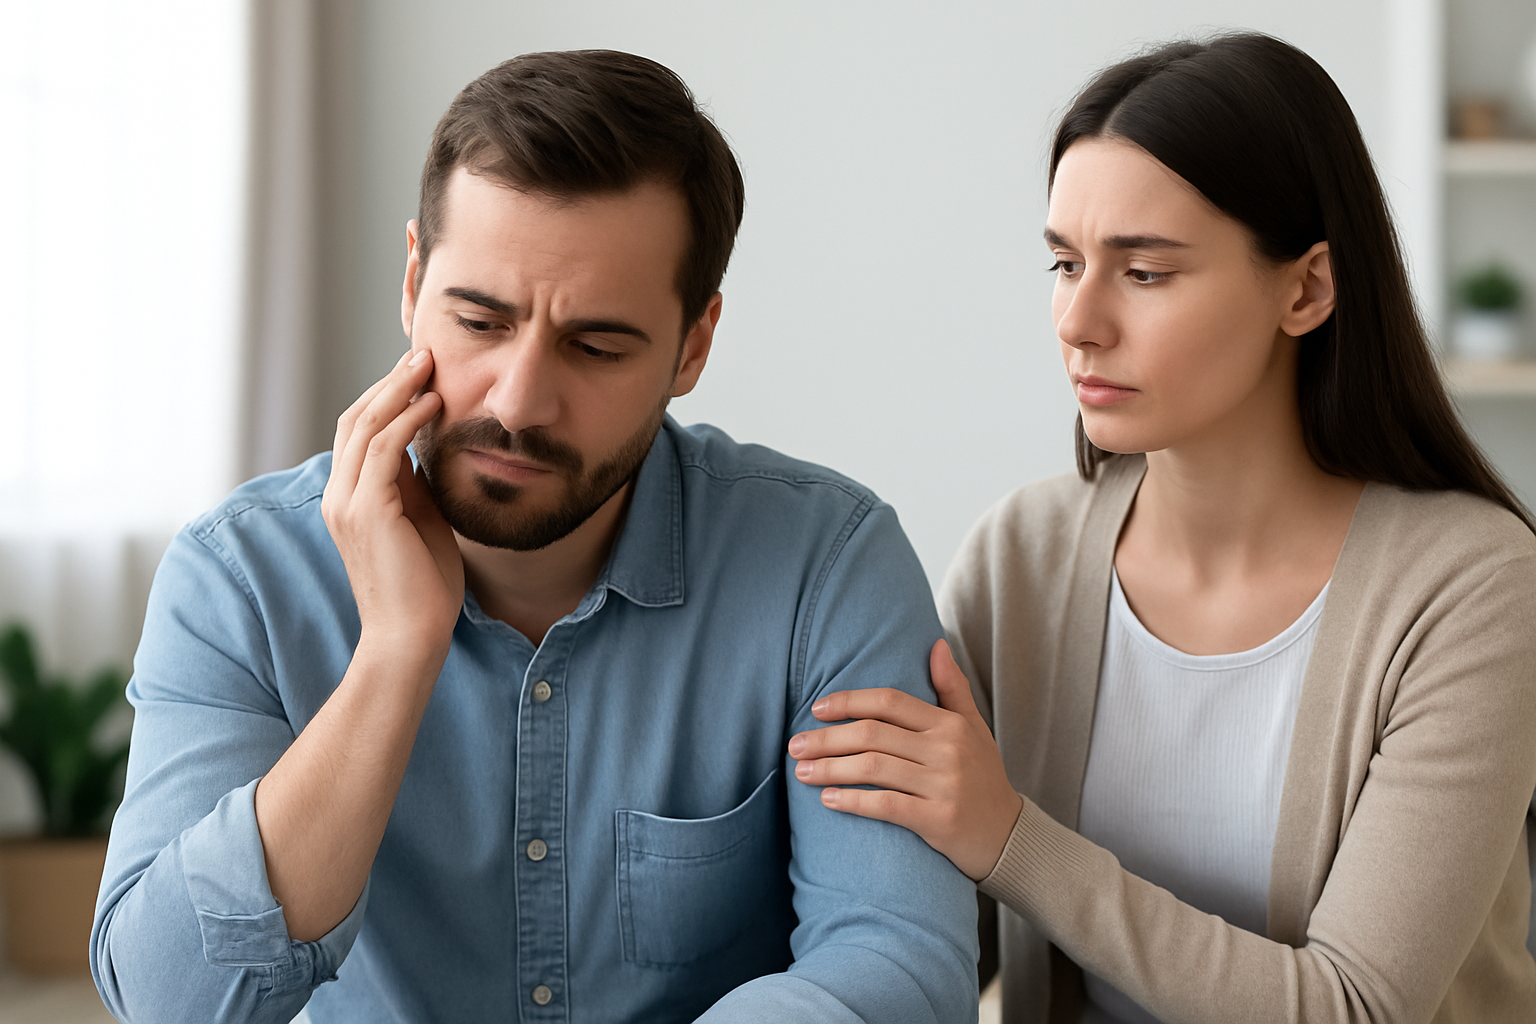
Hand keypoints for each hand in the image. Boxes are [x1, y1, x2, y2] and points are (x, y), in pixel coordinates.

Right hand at [321, 348, 462, 660]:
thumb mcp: (420, 520)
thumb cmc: (423, 586)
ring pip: (364, 428)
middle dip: (389, 384)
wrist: (411, 636)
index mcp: (347, 499)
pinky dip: (406, 421)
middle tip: (424, 355)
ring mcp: (346, 503)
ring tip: (429, 366)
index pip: (358, 433)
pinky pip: (381, 451)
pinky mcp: (365, 512)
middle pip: (355, 420)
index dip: (386, 398)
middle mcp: (338, 497)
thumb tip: (425, 447)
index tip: (420, 373)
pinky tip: (433, 404)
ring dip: (398, 391)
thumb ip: (414, 484)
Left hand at [787, 639, 1021, 880]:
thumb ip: (952, 688)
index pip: (890, 702)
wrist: (1009, 836)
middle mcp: (947, 750)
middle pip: (873, 734)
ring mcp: (944, 785)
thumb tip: (936, 645)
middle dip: (827, 738)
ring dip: (830, 768)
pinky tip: (828, 799)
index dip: (849, 702)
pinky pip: (886, 805)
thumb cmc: (983, 778)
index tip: (816, 709)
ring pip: (874, 767)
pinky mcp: (939, 820)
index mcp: (949, 725)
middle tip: (795, 745)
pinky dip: (853, 801)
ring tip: (801, 771)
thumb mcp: (974, 728)